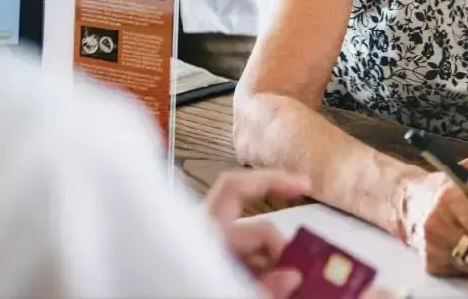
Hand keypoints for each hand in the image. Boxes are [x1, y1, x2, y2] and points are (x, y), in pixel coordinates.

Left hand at [203, 168, 311, 298]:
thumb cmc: (163, 288)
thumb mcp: (226, 291)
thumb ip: (261, 287)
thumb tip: (291, 277)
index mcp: (199, 232)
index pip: (237, 189)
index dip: (272, 180)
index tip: (303, 187)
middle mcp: (199, 236)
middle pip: (253, 229)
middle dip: (280, 250)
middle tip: (301, 273)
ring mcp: (198, 253)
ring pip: (246, 252)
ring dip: (269, 267)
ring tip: (284, 287)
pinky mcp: (196, 271)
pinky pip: (234, 265)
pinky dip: (252, 276)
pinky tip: (264, 289)